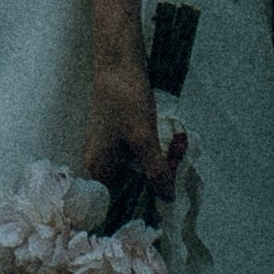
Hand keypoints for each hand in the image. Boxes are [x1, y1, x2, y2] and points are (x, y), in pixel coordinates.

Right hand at [85, 48, 175, 201]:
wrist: (119, 62)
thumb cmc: (126, 100)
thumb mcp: (144, 139)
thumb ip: (155, 171)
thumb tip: (167, 199)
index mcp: (97, 167)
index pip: (117, 201)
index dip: (139, 207)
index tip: (162, 211)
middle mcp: (98, 160)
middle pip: (127, 186)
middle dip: (152, 185)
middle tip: (175, 183)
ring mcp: (108, 147)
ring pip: (135, 169)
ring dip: (155, 169)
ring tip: (175, 165)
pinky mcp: (118, 134)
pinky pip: (136, 155)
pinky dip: (152, 155)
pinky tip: (168, 152)